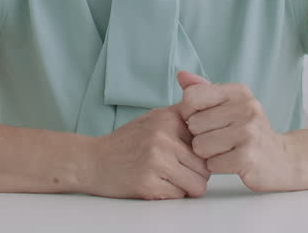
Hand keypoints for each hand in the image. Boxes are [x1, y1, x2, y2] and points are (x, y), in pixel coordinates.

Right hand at [84, 104, 210, 199]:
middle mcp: (163, 137)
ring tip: (170, 178)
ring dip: (187, 187)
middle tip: (178, 171)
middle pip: (206, 166)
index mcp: (168, 119)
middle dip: (197, 173)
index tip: (191, 155)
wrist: (92, 162)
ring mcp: (155, 160)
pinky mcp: (147, 184)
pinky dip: (171, 194)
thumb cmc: (127, 142)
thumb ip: (183, 113)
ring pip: (198, 184)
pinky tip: (156, 184)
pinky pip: (179, 196)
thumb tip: (215, 110)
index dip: (203, 152)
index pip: (208, 141)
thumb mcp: (155, 117)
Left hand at [176, 71, 295, 191]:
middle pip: (194, 124)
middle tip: (221, 139)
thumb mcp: (230, 105)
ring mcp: (248, 132)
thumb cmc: (248, 131)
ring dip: (208, 153)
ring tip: (226, 150)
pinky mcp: (248, 158)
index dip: (189, 113)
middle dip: (201, 136)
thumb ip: (204, 90)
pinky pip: (212, 164)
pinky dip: (218, 166)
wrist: (282, 159)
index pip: (192, 96)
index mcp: (239, 92)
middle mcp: (246, 108)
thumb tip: (181, 75)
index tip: (204, 120)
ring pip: (200, 145)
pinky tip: (232, 162)